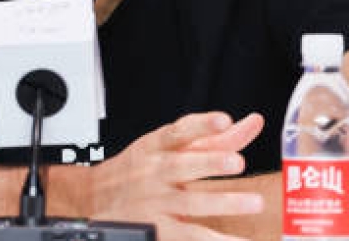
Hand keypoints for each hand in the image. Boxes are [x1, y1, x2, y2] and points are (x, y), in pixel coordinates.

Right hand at [87, 112, 265, 240]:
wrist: (94, 197)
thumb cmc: (140, 168)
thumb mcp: (167, 145)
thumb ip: (213, 136)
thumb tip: (254, 122)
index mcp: (157, 146)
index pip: (179, 131)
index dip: (201, 125)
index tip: (223, 120)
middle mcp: (156, 171)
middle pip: (183, 165)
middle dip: (211, 162)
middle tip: (238, 162)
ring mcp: (157, 202)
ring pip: (191, 202)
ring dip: (223, 203)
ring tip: (253, 202)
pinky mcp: (160, 228)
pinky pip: (191, 235)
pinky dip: (217, 240)